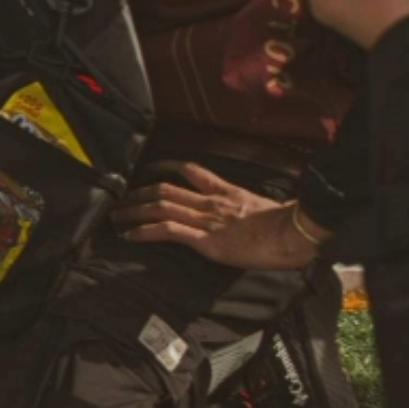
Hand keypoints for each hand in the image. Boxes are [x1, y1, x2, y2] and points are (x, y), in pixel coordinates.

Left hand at [111, 162, 318, 267]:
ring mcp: (206, 220)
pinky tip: (129, 236)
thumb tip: (244, 214)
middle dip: (138, 193)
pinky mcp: (205, 241)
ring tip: (115, 217)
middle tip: (120, 198)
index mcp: (225, 191)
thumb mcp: (263, 208)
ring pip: (160, 207)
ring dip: (133, 211)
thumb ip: (246, 208)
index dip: (166, 166)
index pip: (191, 170)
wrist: (293, 233)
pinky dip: (144, 232)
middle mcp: (210, 202)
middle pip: (164, 189)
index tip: (150, 169)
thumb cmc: (287, 225)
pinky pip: (167, 231)